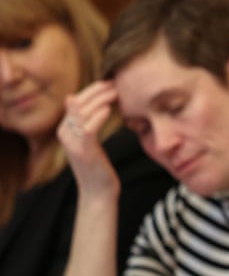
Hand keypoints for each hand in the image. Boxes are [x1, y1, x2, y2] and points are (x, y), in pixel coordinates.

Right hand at [58, 81, 120, 198]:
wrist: (98, 192)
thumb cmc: (98, 166)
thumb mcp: (91, 142)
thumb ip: (88, 124)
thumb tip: (88, 101)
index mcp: (65, 129)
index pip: (76, 101)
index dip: (91, 90)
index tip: (109, 82)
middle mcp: (65, 133)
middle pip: (78, 103)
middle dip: (96, 91)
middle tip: (115, 83)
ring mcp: (73, 143)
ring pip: (83, 112)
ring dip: (100, 99)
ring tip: (116, 92)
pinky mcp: (84, 151)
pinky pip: (88, 129)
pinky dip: (98, 116)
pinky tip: (109, 109)